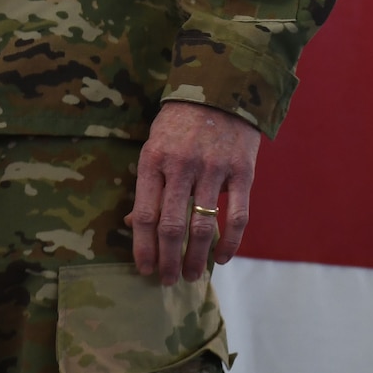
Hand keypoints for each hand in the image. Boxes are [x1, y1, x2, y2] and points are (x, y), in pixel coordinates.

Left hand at [126, 100, 260, 284]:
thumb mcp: (154, 145)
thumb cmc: (179, 124)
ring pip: (203, 227)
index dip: (142, 247)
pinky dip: (230, 243)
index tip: (143, 269)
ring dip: (196, 258)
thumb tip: (130, 223)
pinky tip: (222, 259)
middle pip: (172, 226)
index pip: (144, 214)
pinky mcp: (242, 173)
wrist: (220, 91)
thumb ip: (147, 184)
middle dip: (168, 260)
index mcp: (153, 160)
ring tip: (192, 276)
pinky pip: (237, 217)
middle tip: (167, 281)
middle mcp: (181, 166)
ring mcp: (213, 170)